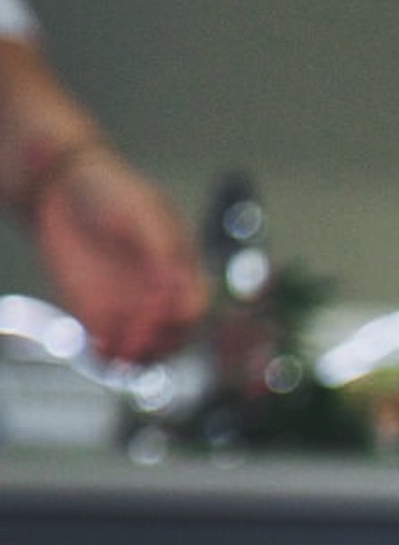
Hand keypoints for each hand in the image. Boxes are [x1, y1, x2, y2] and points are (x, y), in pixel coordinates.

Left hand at [32, 145, 204, 364]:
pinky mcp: (99, 312)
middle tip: (140, 347)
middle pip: (174, 335)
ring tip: (121, 358)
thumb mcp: (145, 212)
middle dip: (160, 344)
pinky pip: (109, 343)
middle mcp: (160, 293)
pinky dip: (107, 354)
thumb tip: (174, 284)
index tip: (162, 317)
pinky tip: (101, 353)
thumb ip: (162, 249)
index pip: (192, 305)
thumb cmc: (111, 190)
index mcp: (182, 269)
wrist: (61, 186)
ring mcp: (131, 304)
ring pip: (146, 346)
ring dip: (136, 356)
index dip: (180, 317)